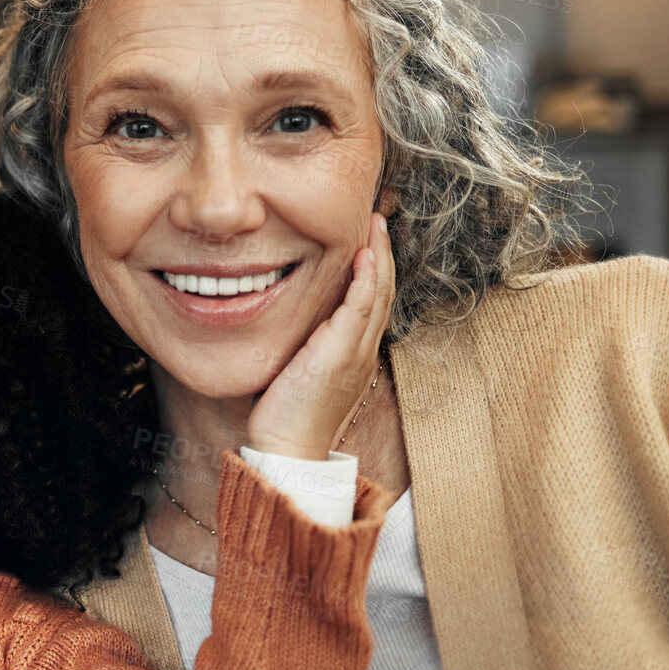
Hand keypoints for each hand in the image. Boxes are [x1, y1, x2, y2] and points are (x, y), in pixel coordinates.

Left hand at [246, 213, 395, 459]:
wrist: (288, 448)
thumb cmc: (286, 415)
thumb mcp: (298, 371)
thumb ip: (303, 346)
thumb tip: (292, 325)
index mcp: (353, 353)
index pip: (371, 301)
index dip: (374, 269)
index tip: (368, 239)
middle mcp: (361, 350)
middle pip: (382, 292)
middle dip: (382, 254)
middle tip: (377, 221)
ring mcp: (355, 352)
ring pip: (377, 295)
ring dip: (378, 257)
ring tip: (375, 225)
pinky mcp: (340, 355)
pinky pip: (361, 309)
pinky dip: (366, 279)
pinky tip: (364, 255)